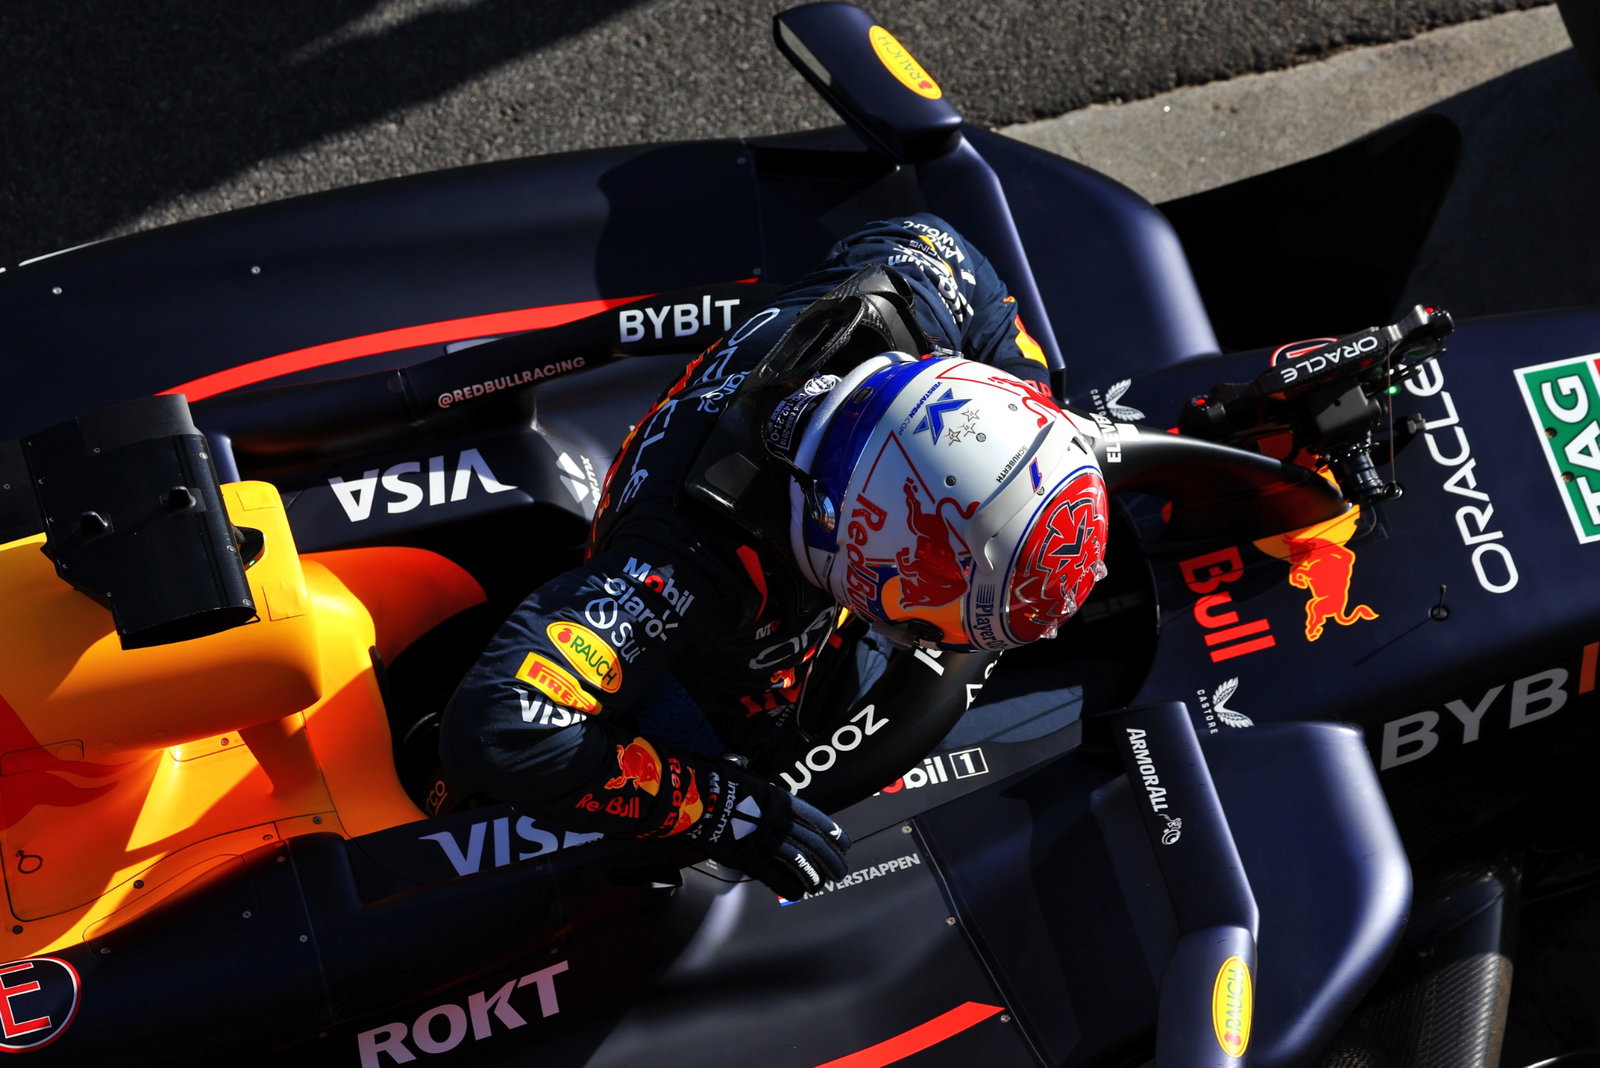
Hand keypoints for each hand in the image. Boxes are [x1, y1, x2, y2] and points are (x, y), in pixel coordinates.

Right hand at [683, 761, 849, 899]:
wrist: (691, 794)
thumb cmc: (713, 781)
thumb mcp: (746, 777)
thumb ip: (760, 792)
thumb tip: (762, 795)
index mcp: (778, 799)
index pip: (814, 818)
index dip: (831, 832)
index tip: (843, 843)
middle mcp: (776, 820)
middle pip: (812, 842)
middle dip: (830, 859)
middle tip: (839, 870)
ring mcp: (762, 839)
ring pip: (798, 860)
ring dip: (813, 874)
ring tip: (822, 884)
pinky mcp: (745, 857)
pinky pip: (772, 875)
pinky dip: (787, 885)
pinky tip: (797, 892)